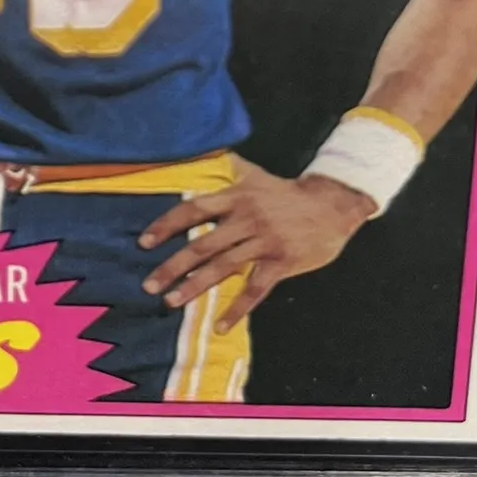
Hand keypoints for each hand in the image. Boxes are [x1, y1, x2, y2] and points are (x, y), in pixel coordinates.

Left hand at [138, 160, 376, 333]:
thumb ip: (231, 168)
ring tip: (172, 301)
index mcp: (236, 197)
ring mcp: (264, 241)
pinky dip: (238, 309)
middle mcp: (246, 218)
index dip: (167, 225)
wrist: (332, 205)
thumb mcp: (256, 175)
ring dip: (195, 286)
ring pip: (223, 267)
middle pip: (202, 243)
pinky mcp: (281, 262)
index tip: (144, 242)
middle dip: (173, 266)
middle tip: (149, 284)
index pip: (194, 210)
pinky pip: (255, 289)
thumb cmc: (288, 193)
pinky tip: (221, 326)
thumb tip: (209, 150)